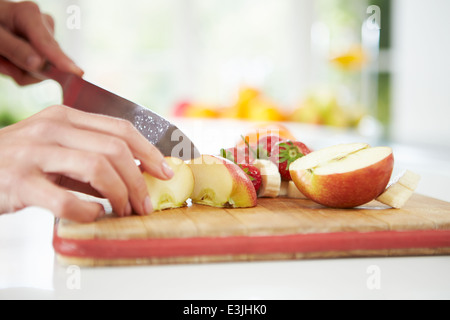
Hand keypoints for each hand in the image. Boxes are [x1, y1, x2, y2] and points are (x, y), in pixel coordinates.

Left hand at [0, 0, 82, 84]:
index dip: (60, 59)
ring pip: (43, 70)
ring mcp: (48, 37)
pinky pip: (40, 72)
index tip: (77, 72)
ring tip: (2, 58)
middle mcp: (43, 24)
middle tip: (1, 61)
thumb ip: (14, 49)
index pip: (46, 43)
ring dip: (19, 70)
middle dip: (22, 68)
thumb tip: (39, 63)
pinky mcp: (47, 50)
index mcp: (29, 14)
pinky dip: (22, 71)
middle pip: (45, 60)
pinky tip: (10, 60)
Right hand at [0, 105, 173, 221]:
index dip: (150, 150)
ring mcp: (34, 153)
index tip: (166, 170)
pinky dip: (88, 212)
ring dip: (120, 195)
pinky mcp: (19, 182)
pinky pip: (67, 200)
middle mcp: (53, 128)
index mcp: (66, 117)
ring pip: (98, 168)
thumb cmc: (19, 162)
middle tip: (145, 203)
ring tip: (124, 211)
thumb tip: (137, 176)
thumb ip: (93, 159)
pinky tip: (93, 216)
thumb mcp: (58, 150)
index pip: (121, 128)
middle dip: (139, 180)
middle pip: (116, 149)